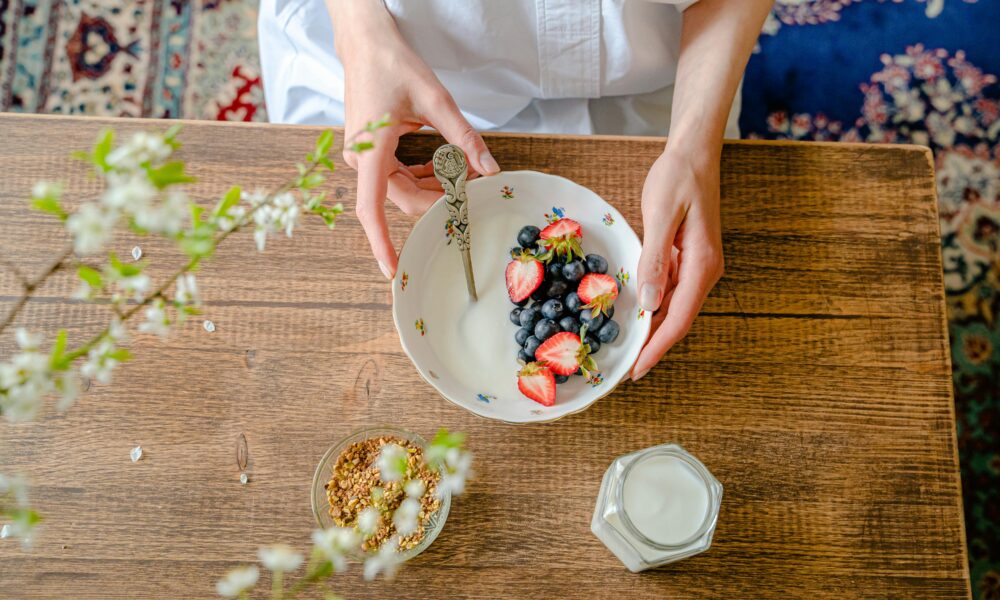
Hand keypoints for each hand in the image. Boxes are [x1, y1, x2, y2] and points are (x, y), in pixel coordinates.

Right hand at [331, 1, 499, 277]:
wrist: (365, 42)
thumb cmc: (392, 64)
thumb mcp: (435, 100)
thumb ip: (463, 137)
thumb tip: (489, 169)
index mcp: (371, 150)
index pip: (372, 209)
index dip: (381, 243)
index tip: (392, 269)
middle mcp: (362, 159)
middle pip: (402, 198)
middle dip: (439, 200)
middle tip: (474, 192)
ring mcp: (365, 157)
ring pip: (402, 189)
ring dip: (434, 188)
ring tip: (467, 176)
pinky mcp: (371, 152)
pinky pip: (399, 176)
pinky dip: (425, 176)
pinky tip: (447, 167)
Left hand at [631, 147, 723, 380]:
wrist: (694, 152)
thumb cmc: (678, 177)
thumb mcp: (661, 214)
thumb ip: (655, 258)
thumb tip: (649, 301)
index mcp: (702, 264)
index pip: (678, 318)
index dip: (657, 348)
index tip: (636, 371)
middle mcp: (704, 270)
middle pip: (677, 319)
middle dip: (653, 346)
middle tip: (624, 369)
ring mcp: (697, 265)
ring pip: (673, 308)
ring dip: (652, 329)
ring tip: (626, 349)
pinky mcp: (686, 258)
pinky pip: (669, 290)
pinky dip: (652, 306)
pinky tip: (633, 314)